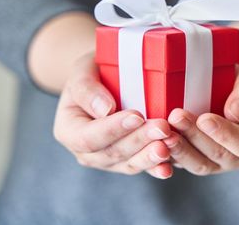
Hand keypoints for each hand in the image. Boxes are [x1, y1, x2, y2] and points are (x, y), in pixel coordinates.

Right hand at [53, 53, 173, 178]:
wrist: (107, 79)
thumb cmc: (94, 71)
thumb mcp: (83, 71)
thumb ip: (87, 89)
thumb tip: (105, 110)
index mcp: (69, 130)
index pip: (89, 137)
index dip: (113, 129)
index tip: (137, 116)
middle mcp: (86, 152)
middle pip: (112, 153)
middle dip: (139, 141)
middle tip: (163, 128)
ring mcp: (108, 160)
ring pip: (129, 164)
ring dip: (150, 157)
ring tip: (169, 146)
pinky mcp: (129, 161)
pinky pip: (143, 167)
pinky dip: (156, 167)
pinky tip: (169, 167)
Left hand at [164, 53, 238, 174]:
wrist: (226, 78)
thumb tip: (234, 114)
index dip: (226, 135)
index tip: (205, 119)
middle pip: (220, 157)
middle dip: (196, 138)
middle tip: (177, 116)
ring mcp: (219, 161)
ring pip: (199, 165)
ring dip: (179, 149)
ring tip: (163, 131)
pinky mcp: (197, 158)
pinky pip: (182, 163)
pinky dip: (168, 154)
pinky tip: (154, 140)